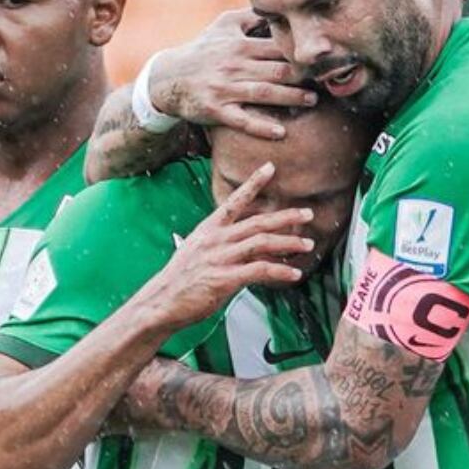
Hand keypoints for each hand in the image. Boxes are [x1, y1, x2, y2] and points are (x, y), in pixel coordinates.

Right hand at [132, 162, 311, 331]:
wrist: (161, 301)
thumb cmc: (180, 280)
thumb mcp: (198, 252)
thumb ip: (222, 245)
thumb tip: (248, 245)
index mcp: (208, 229)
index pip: (234, 201)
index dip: (253, 183)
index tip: (270, 167)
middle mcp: (215, 240)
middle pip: (257, 222)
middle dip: (285, 217)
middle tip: (307, 213)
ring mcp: (219, 258)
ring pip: (261, 244)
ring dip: (288, 242)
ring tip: (307, 244)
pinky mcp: (224, 279)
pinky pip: (258, 271)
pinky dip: (279, 271)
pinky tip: (293, 273)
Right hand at [148, 10, 316, 138]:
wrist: (168, 78)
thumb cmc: (202, 50)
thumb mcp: (223, 26)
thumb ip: (251, 16)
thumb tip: (278, 4)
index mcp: (240, 45)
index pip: (278, 47)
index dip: (301, 53)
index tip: (323, 58)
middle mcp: (235, 65)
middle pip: (276, 70)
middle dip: (303, 76)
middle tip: (327, 80)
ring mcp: (225, 89)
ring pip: (264, 93)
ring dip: (290, 97)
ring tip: (313, 101)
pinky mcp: (216, 110)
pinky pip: (242, 120)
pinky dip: (261, 126)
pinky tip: (280, 132)